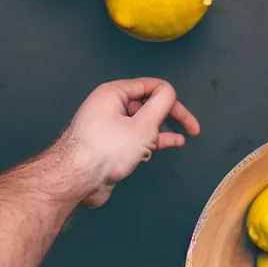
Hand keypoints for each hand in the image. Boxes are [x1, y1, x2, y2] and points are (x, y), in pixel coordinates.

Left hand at [60, 78, 200, 207]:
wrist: (76, 179)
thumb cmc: (105, 150)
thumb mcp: (143, 126)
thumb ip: (160, 105)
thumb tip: (169, 93)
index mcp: (113, 93)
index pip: (150, 86)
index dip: (172, 100)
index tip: (187, 119)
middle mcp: (109, 105)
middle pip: (146, 104)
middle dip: (168, 116)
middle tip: (190, 128)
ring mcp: (107, 125)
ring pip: (141, 122)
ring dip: (160, 130)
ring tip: (180, 139)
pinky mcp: (107, 143)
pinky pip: (132, 137)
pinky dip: (148, 141)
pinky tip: (162, 146)